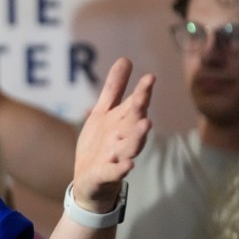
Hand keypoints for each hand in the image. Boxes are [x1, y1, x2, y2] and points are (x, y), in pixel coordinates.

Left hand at [72, 57, 154, 212]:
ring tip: (146, 125)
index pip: (135, 104)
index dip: (142, 92)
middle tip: (144, 96)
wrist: (89, 180)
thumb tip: (126, 59)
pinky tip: (128, 164)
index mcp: (123, 121)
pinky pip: (116, 171)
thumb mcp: (103, 113)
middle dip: (140, 110)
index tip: (150, 77)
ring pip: (130, 146)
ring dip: (138, 136)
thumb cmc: (100, 143)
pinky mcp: (107, 174)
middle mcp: (124, 138)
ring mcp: (117, 156)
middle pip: (134, 123)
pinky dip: (121, 168)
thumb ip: (114, 88)